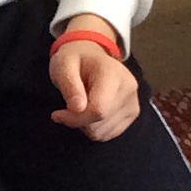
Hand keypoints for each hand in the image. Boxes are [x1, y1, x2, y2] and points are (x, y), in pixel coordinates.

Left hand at [48, 21, 140, 141]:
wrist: (92, 55)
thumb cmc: (75, 59)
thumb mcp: (63, 65)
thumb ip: (69, 85)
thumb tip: (78, 108)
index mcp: (113, 74)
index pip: (98, 110)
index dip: (75, 119)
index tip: (57, 114)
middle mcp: (129, 89)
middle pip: (99, 124)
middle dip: (78, 121)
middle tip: (69, 106)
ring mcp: (133, 103)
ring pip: (102, 133)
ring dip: (85, 125)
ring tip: (82, 105)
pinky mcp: (132, 114)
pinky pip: (109, 134)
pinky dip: (95, 128)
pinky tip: (90, 112)